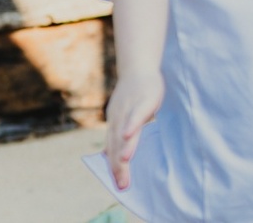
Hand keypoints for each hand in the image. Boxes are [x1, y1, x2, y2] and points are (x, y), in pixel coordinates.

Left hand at [104, 72, 163, 190]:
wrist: (138, 67)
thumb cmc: (134, 94)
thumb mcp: (125, 116)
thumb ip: (120, 135)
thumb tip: (110, 155)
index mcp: (114, 123)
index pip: (111, 148)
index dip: (114, 167)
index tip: (119, 186)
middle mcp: (117, 117)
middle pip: (116, 144)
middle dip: (119, 166)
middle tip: (122, 186)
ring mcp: (128, 108)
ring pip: (124, 132)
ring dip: (124, 148)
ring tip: (123, 164)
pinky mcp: (141, 101)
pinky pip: (135, 114)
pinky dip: (131, 125)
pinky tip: (129, 135)